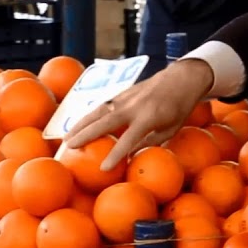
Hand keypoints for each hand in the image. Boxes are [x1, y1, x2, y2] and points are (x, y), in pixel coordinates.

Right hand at [63, 59, 215, 170]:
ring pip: (98, 112)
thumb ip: (151, 142)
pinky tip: (79, 125)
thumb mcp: (171, 128)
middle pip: (104, 122)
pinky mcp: (122, 93)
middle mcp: (133, 106)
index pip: (129, 139)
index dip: (116, 154)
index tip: (103, 168)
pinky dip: (89, 116)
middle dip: (85, 135)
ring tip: (66, 138)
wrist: (181, 78)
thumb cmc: (180, 107)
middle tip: (69, 148)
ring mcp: (126, 97)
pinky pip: (102, 106)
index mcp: (149, 117)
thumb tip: (132, 156)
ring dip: (80, 124)